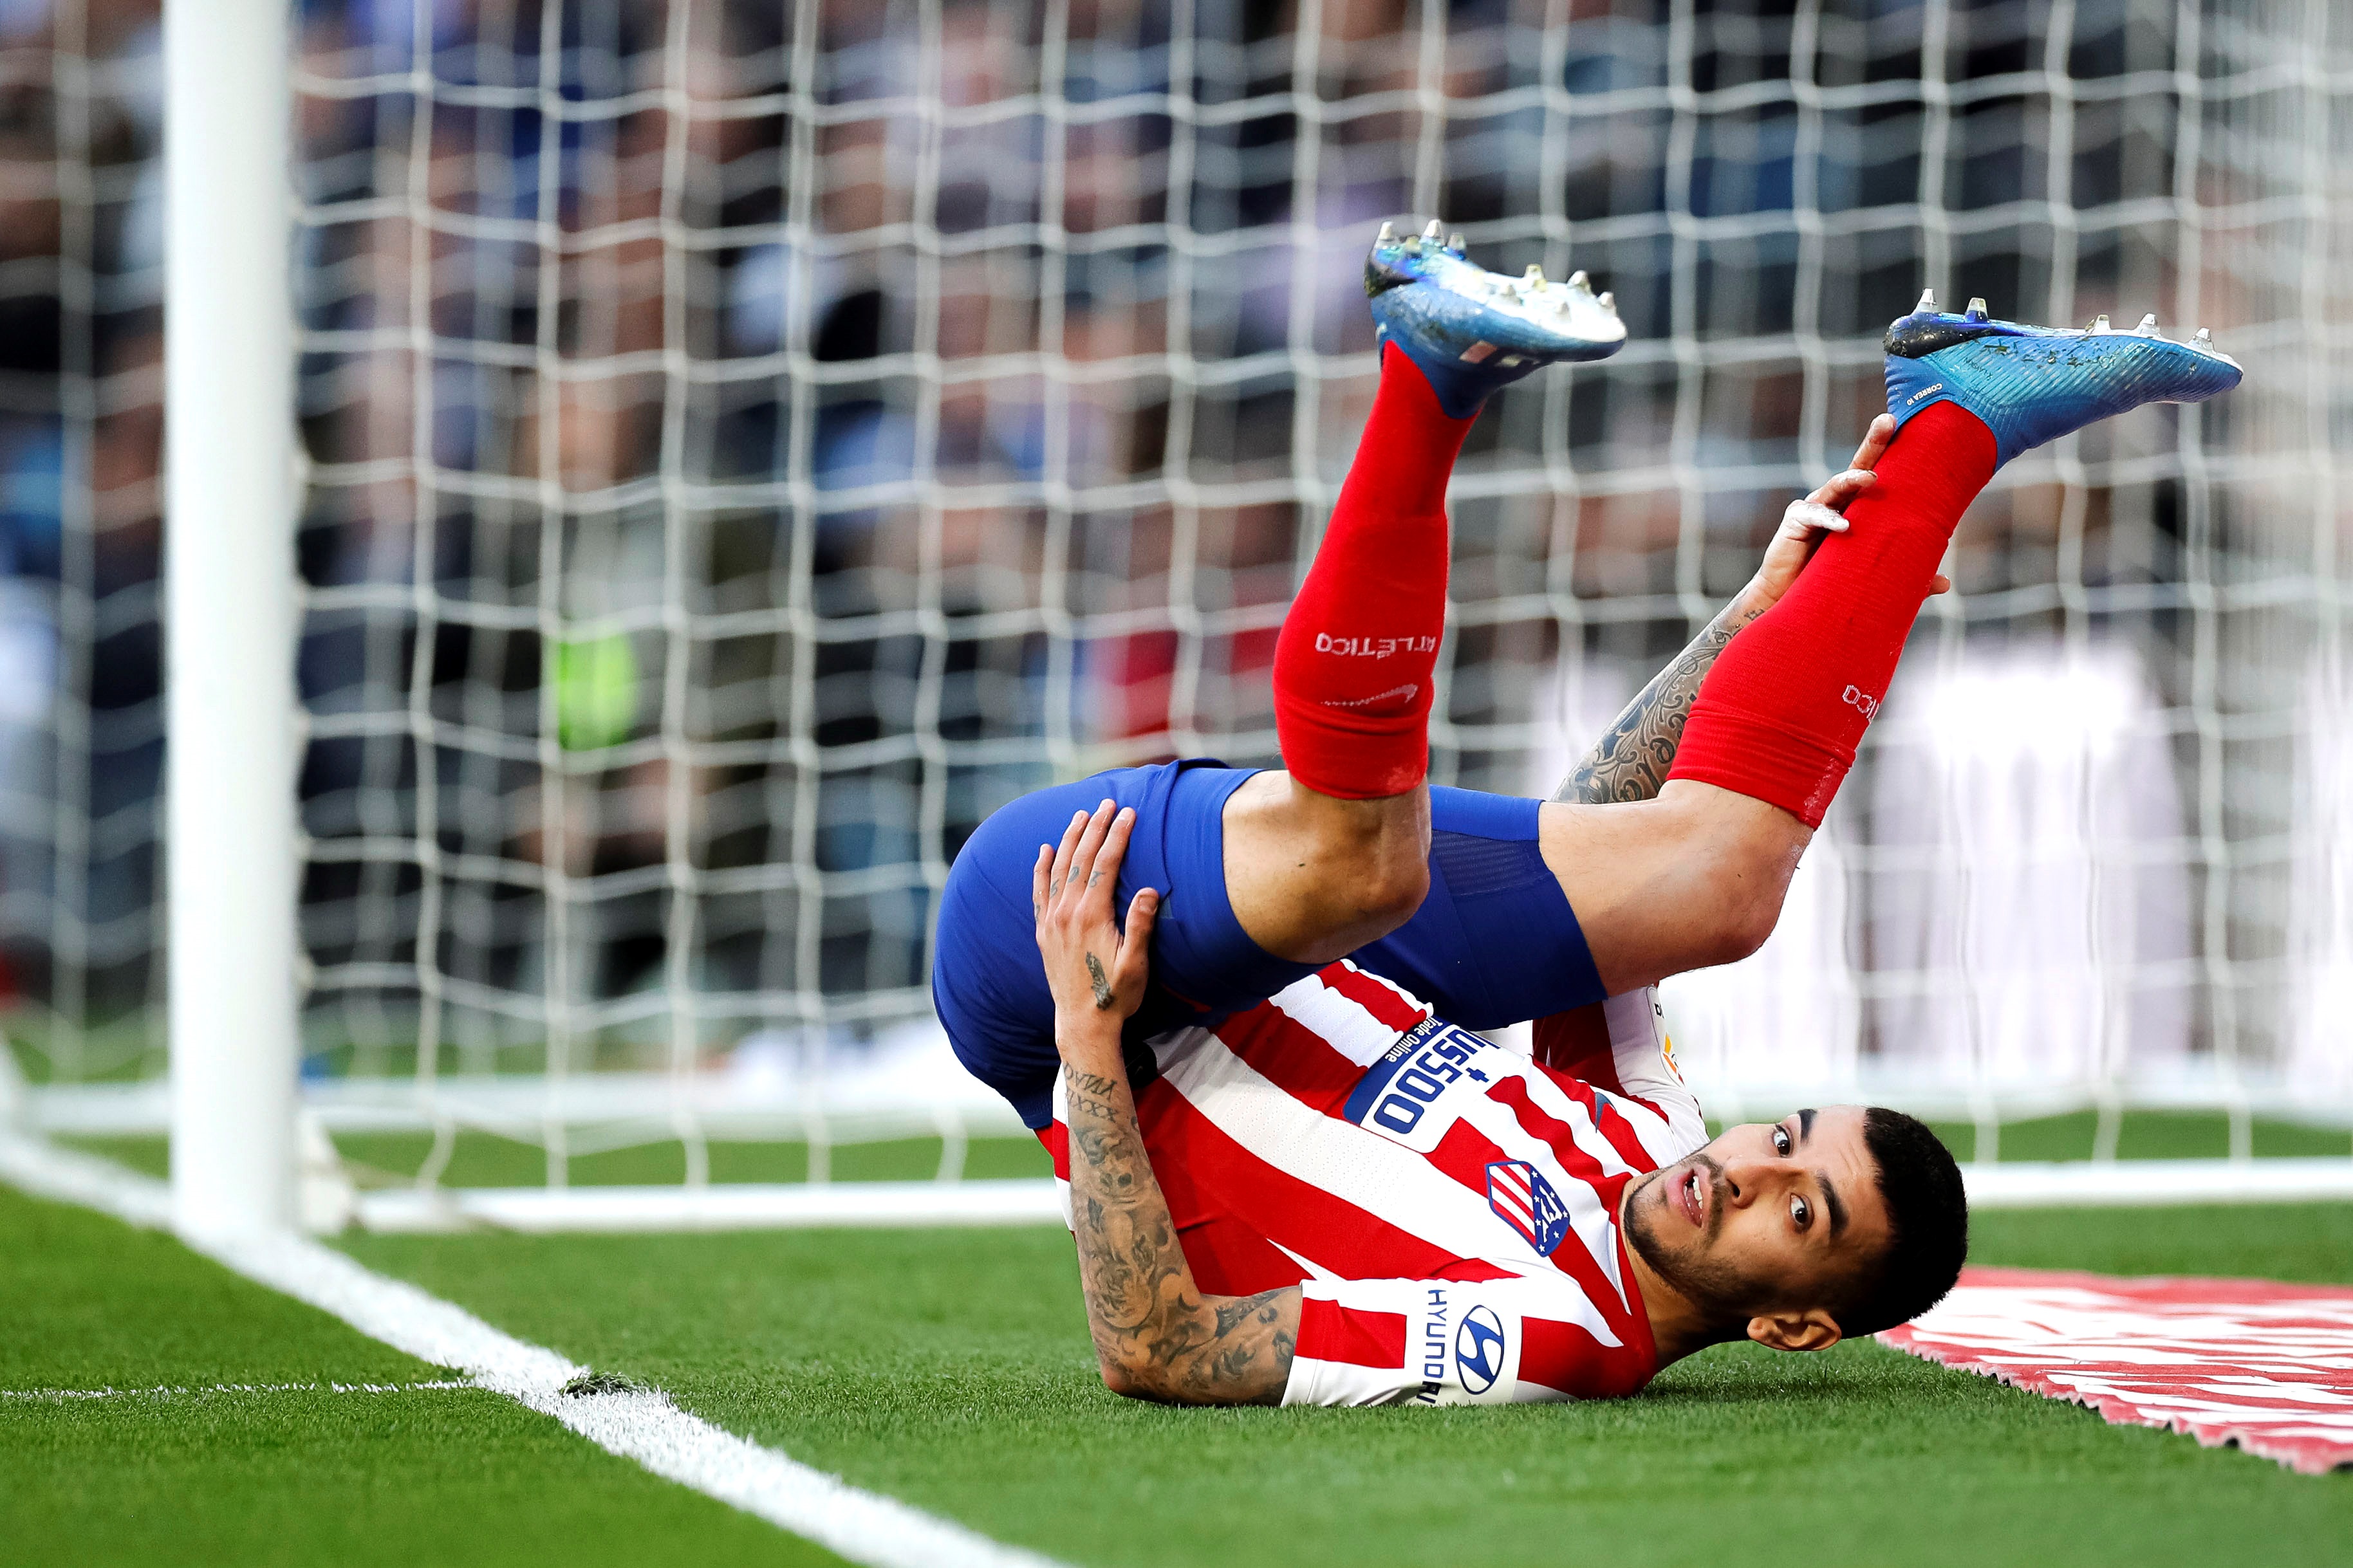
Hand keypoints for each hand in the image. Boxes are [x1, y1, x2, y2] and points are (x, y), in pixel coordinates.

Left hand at [1033, 799, 1159, 1039]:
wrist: (1082, 1024)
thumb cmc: (1116, 996)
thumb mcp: (1137, 964)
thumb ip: (1141, 925)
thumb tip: (1151, 889)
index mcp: (1092, 916)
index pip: (1105, 864)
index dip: (1117, 835)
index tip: (1128, 812)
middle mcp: (1067, 913)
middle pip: (1081, 858)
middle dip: (1095, 827)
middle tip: (1106, 802)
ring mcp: (1052, 921)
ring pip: (1058, 869)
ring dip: (1069, 839)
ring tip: (1080, 815)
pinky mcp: (1044, 932)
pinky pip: (1039, 891)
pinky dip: (1040, 868)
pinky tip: (1043, 850)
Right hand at [1737, 415, 1950, 616]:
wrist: (1794, 605)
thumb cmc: (1834, 585)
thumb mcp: (1875, 578)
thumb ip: (1907, 577)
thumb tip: (1945, 583)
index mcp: (1861, 508)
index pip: (1881, 475)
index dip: (1895, 452)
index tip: (1913, 429)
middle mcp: (1839, 501)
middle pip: (1859, 466)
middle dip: (1875, 442)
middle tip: (1889, 421)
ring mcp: (1816, 508)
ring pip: (1835, 485)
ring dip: (1852, 478)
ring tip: (1871, 479)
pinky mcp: (1795, 522)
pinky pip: (1813, 515)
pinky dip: (1828, 520)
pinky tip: (1844, 527)